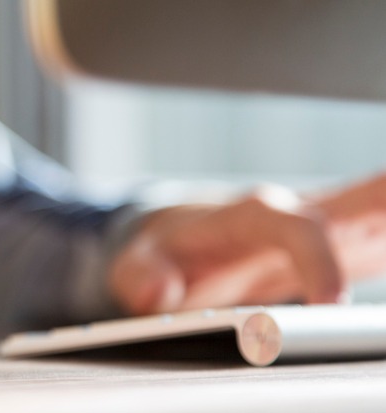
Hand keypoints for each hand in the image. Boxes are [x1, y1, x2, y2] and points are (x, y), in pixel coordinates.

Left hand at [110, 178, 385, 315]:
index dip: (314, 261)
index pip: (294, 229)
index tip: (331, 304)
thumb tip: (159, 293)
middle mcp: (305, 216)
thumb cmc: (164, 253)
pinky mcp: (356, 250)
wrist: (181, 245)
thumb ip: (140, 275)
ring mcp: (339, 230)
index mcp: (255, 217)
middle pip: (372, 195)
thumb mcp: (136, 265)